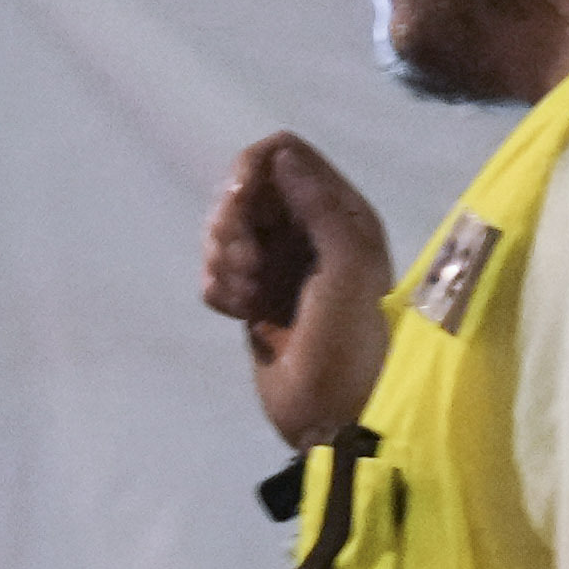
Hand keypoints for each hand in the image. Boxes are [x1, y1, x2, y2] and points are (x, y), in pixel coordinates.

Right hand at [200, 131, 399, 449]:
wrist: (334, 416)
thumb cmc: (353, 340)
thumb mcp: (347, 266)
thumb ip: (318, 205)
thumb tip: (279, 156)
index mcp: (340, 212)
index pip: (284, 153)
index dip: (253, 169)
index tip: (241, 201)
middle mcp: (307, 230)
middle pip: (244, 188)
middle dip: (232, 221)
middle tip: (247, 264)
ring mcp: (277, 264)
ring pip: (223, 229)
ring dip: (223, 258)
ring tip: (247, 295)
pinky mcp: (252, 298)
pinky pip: (215, 272)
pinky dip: (218, 288)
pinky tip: (238, 314)